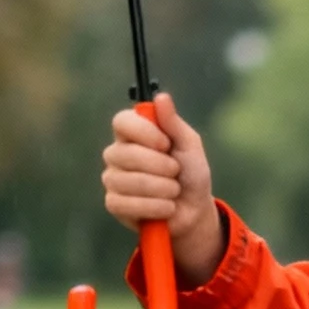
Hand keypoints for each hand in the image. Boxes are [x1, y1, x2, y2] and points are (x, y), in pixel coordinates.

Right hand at [102, 92, 223, 287]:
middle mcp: (117, 153)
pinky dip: (155, 207)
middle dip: (160, 166)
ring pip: (128, 181)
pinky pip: (126, 203)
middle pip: (125, 153)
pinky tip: (166, 207)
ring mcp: (113, 178)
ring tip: (173, 191)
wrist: (195, 210)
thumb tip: (162, 97)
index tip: (165, 143)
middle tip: (175, 172)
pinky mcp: (114, 204)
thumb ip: (174, 123)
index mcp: (133, 133)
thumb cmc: (190, 173)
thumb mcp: (189, 146)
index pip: (121, 121)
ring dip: (162, 189)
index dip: (143, 132)